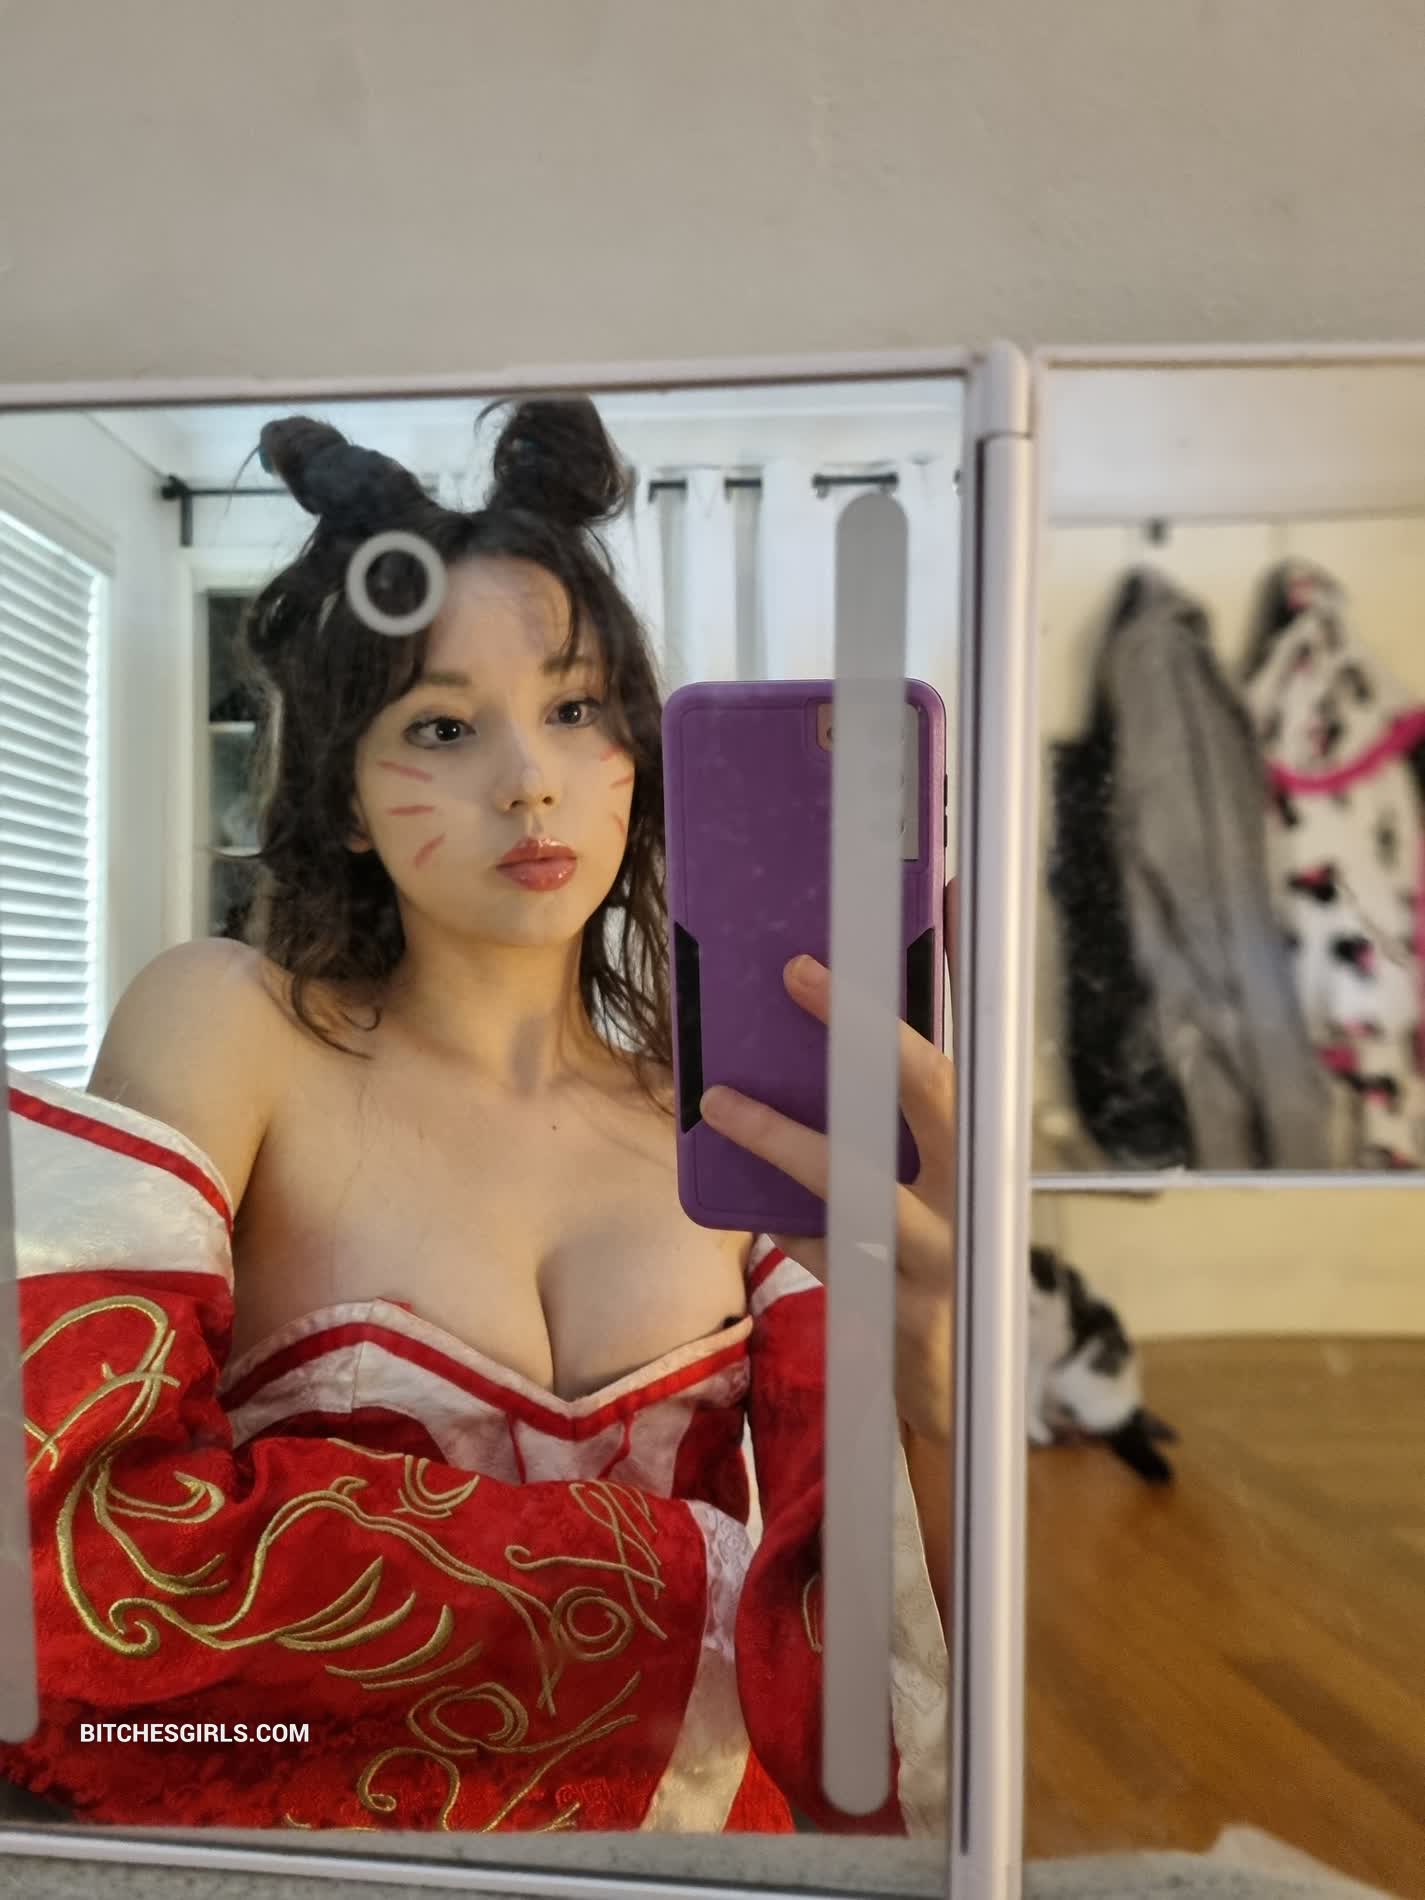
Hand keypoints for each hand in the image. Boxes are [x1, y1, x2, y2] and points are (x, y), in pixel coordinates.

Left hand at [699, 879, 957, 1444]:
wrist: (944, 1378)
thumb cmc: (916, 1252)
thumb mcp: (906, 1177)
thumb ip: (868, 1118)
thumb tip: (789, 1028)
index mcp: (974, 1138)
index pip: (963, 1039)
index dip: (949, 971)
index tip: (937, 887)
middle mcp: (971, 1182)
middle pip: (932, 1088)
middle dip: (866, 1026)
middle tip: (797, 970)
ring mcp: (943, 1244)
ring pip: (861, 1178)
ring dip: (785, 1136)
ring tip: (718, 1098)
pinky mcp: (903, 1301)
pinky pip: (825, 1245)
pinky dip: (779, 1215)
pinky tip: (733, 1192)